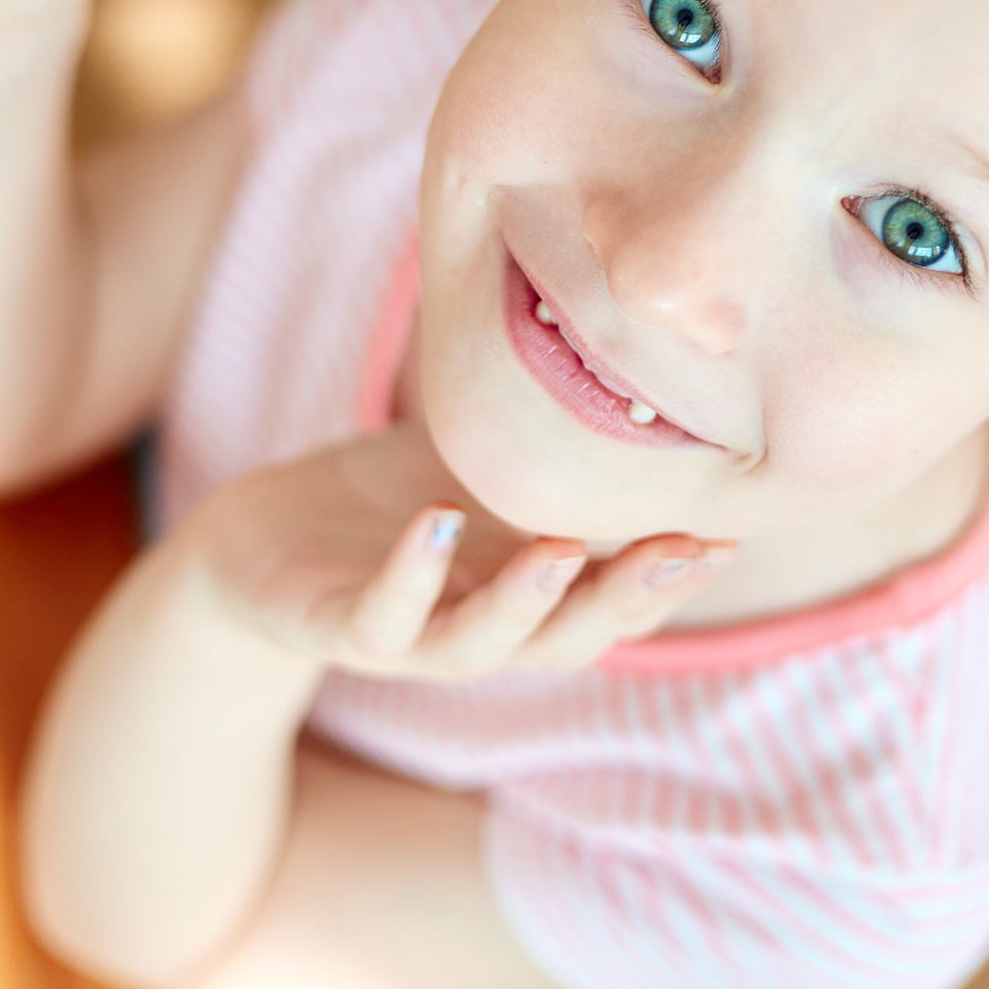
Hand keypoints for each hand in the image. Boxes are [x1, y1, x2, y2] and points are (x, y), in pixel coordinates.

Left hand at [195, 425, 735, 677]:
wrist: (257, 549)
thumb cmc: (385, 503)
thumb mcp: (475, 464)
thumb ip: (546, 433)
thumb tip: (633, 347)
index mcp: (525, 594)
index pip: (614, 600)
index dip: (674, 579)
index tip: (732, 536)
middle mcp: (480, 628)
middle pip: (570, 636)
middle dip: (631, 598)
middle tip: (689, 553)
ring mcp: (409, 637)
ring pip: (480, 642)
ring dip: (528, 600)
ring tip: (566, 546)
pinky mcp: (333, 625)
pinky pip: (378, 615)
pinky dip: (411, 573)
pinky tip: (436, 522)